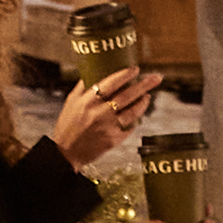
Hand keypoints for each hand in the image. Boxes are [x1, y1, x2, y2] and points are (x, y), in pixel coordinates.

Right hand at [46, 67, 164, 170]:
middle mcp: (99, 113)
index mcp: (88, 101)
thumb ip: (83, 86)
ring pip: (132, 112)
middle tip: (156, 78)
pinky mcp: (113, 140)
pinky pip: (128, 127)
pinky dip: (134, 120)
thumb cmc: (67, 125)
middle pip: (126, 95)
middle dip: (144, 85)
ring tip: (147, 96)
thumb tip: (94, 70)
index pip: (111, 83)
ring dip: (142, 103)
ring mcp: (108, 127)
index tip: (136, 69)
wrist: (65, 153)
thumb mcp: (71, 102)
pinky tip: (137, 115)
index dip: (125, 75)